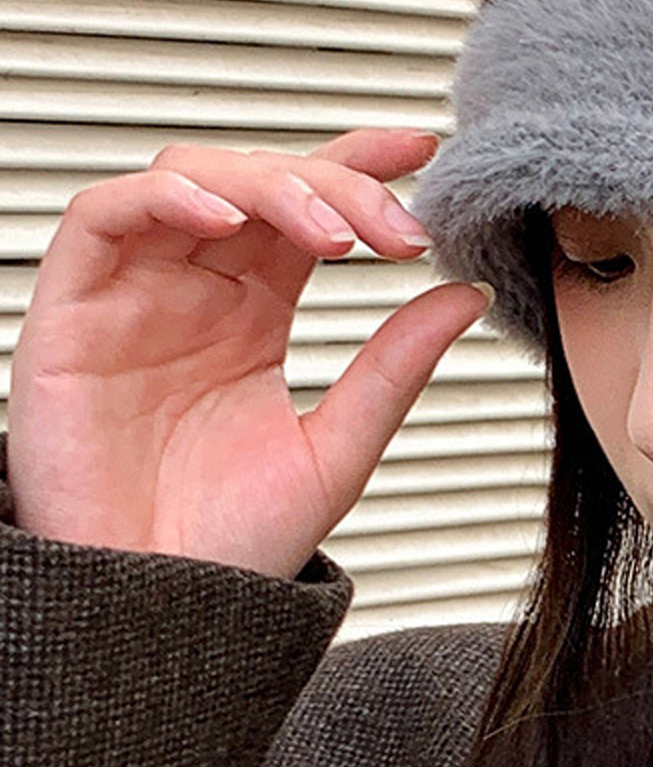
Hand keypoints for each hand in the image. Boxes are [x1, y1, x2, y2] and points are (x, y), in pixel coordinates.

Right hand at [7, 128, 491, 579]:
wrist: (159, 615)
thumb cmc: (231, 543)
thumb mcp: (338, 448)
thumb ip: (395, 367)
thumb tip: (466, 293)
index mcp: (256, 312)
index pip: (307, 204)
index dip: (359, 162)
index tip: (423, 150)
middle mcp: (196, 290)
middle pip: (259, 180)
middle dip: (335, 183)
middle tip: (394, 228)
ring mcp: (134, 296)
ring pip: (189, 178)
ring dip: (266, 183)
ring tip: (332, 231)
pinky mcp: (71, 314)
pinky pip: (100, 219)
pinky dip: (164, 198)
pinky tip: (228, 220)